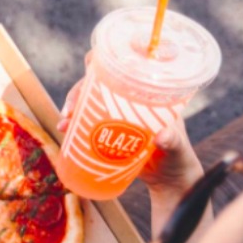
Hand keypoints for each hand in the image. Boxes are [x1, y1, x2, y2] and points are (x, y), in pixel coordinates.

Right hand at [58, 62, 203, 209]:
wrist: (169, 180)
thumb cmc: (179, 159)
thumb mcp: (178, 148)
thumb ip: (173, 142)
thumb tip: (162, 137)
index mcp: (150, 96)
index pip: (126, 69)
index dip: (106, 62)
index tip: (90, 65)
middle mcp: (131, 101)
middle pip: (99, 84)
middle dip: (80, 91)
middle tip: (71, 110)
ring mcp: (118, 116)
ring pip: (90, 101)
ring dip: (72, 107)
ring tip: (64, 123)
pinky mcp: (108, 132)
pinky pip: (86, 122)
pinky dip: (73, 124)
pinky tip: (64, 130)